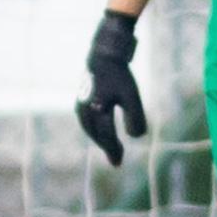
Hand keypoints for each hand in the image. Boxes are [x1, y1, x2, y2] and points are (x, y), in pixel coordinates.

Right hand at [75, 11, 145, 165]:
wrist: (104, 54)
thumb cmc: (119, 76)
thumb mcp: (131, 96)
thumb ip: (134, 117)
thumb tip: (136, 138)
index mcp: (96, 111)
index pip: (106, 136)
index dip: (113, 150)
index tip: (119, 162)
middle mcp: (85, 110)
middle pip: (97, 134)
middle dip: (107, 147)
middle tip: (116, 160)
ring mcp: (80, 104)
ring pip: (90, 128)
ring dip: (100, 139)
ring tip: (110, 147)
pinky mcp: (80, 98)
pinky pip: (87, 120)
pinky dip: (94, 129)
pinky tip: (101, 131)